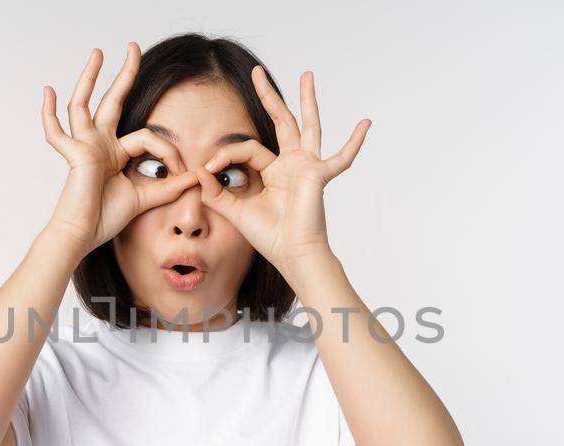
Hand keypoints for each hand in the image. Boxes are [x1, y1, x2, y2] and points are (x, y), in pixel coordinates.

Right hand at [41, 43, 199, 253]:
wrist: (83, 235)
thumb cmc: (104, 219)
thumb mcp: (144, 199)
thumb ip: (167, 187)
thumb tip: (195, 178)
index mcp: (113, 153)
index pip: (148, 138)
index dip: (169, 152)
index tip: (184, 172)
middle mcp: (98, 144)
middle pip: (111, 101)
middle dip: (123, 74)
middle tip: (132, 48)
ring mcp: (83, 146)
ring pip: (84, 104)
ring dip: (90, 78)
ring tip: (98, 54)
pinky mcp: (74, 155)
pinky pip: (56, 132)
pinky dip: (50, 112)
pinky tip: (49, 91)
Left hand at [191, 66, 369, 273]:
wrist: (291, 254)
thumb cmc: (269, 236)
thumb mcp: (234, 211)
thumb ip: (215, 191)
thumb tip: (197, 171)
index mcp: (273, 171)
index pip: (247, 148)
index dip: (226, 153)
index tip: (208, 166)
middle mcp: (291, 164)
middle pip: (280, 122)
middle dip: (269, 97)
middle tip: (257, 72)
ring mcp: (307, 166)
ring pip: (307, 125)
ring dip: (307, 100)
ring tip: (306, 76)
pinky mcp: (318, 175)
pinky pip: (341, 158)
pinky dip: (354, 142)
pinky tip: (366, 123)